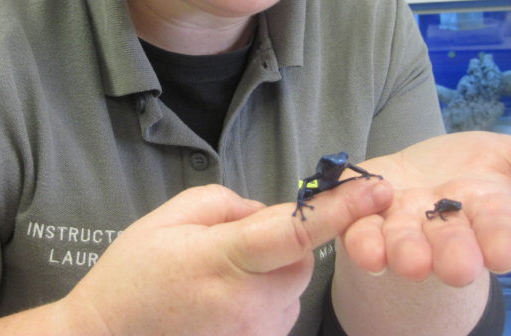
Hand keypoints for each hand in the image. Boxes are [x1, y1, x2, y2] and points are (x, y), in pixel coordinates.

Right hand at [60, 179, 391, 335]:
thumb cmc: (132, 276)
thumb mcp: (168, 219)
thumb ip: (226, 204)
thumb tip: (266, 212)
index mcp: (222, 261)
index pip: (293, 232)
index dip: (339, 210)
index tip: (379, 191)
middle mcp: (247, 306)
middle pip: (301, 264)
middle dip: (286, 247)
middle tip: (238, 245)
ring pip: (291, 293)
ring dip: (272, 277)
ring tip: (219, 281)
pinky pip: (277, 319)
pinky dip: (262, 303)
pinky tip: (221, 306)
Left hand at [341, 131, 510, 286]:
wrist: (413, 179)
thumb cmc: (466, 171)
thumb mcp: (505, 157)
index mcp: (484, 212)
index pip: (499, 228)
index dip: (502, 241)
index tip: (504, 254)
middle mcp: (443, 227)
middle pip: (450, 243)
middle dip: (453, 254)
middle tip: (456, 268)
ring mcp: (402, 225)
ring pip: (402, 243)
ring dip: (403, 251)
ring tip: (406, 261)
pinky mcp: (363, 218)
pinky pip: (359, 230)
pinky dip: (358, 235)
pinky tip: (358, 237)